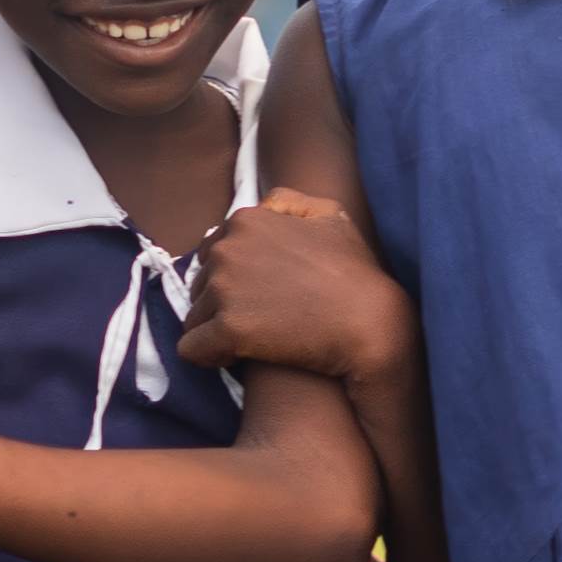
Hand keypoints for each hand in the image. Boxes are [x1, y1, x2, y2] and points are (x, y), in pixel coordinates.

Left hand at [179, 191, 415, 386]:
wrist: (370, 324)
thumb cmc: (355, 272)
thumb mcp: (330, 216)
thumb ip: (289, 202)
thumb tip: (263, 206)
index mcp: (247, 220)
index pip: (212, 251)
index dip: (233, 276)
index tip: (258, 294)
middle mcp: (227, 249)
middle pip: (201, 282)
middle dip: (221, 302)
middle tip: (258, 318)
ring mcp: (225, 289)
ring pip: (195, 316)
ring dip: (216, 329)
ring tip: (252, 340)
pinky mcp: (228, 330)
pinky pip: (191, 348)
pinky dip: (208, 356)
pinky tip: (233, 359)